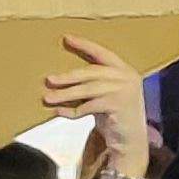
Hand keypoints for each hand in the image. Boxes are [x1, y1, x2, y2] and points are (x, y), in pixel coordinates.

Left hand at [41, 36, 151, 178]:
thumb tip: (59, 77)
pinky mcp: (118, 107)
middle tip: (48, 79)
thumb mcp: (106, 95)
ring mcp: (124, 91)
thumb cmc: (114, 115)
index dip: (85, 45)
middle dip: (68, 76)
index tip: (66, 38)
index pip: (102, 53)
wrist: (131, 140)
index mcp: (124, 70)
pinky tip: (59, 112)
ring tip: (47, 98)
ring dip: (65, 94)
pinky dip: (72, 110)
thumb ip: (93, 83)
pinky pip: (88, 106)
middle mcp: (127, 77)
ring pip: (87, 90)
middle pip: (91, 72)